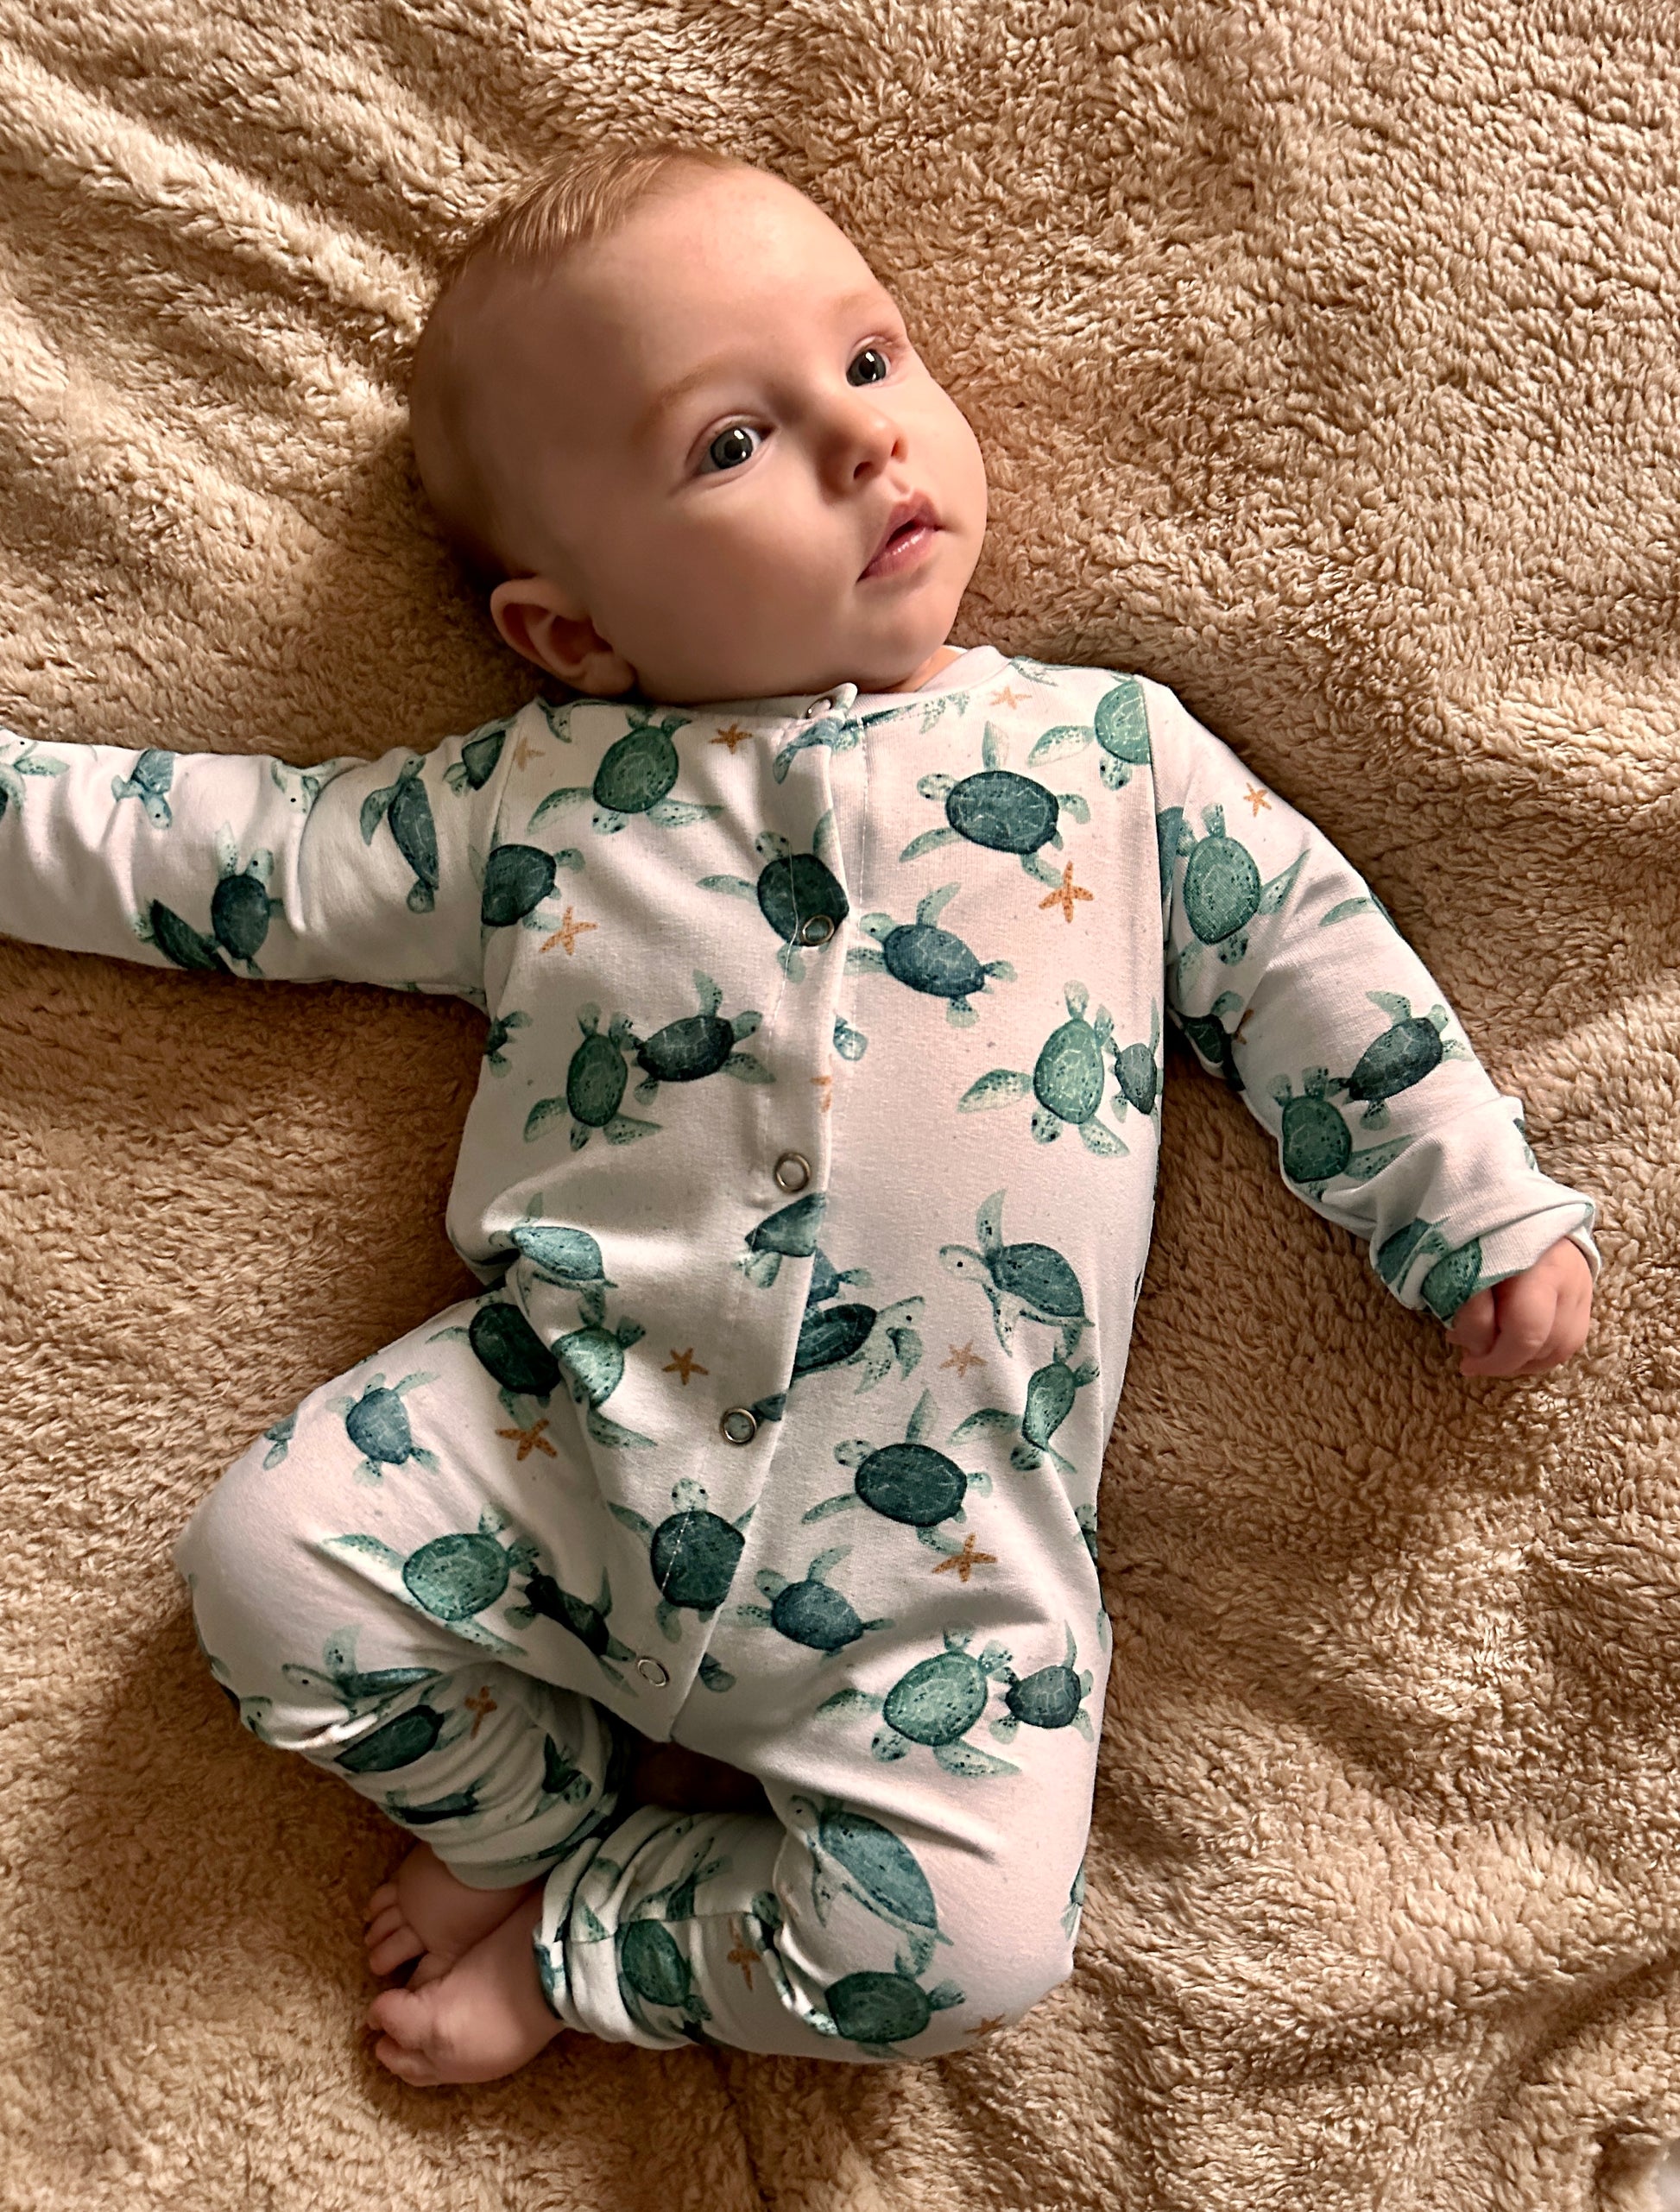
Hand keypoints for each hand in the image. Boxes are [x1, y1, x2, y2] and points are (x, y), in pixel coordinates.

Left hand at [1443, 1237, 1592, 1377]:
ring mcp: (1584, 1285)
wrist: (1514, 1203)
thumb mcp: (1462, 1264)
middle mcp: (1570, 1276)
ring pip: (1563, 1348)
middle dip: (1506, 1361)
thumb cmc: (1479, 1235)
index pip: (1527, 1331)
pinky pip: (1570, 1340)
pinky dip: (1540, 1353)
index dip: (1496, 1358)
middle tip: (1474, 1360)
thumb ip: (1469, 1307)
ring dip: (1524, 1362)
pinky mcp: (1586, 1295)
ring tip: (1492, 1354)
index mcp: (1535, 1263)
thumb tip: (1475, 1351)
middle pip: (1548, 1345)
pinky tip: (1514, 1350)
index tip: (1467, 1365)